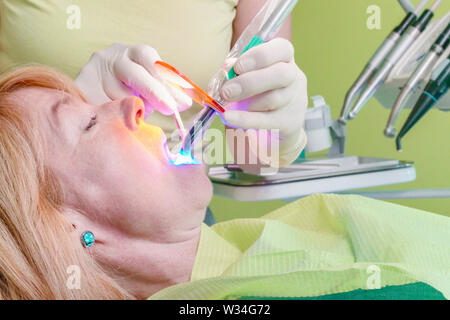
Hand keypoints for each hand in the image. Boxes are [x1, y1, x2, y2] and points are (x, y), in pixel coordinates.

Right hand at [75, 43, 191, 116]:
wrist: (94, 90)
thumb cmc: (131, 90)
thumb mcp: (151, 85)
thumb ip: (167, 92)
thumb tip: (185, 102)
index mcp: (134, 53)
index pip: (153, 63)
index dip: (168, 83)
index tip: (182, 103)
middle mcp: (111, 56)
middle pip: (135, 74)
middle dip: (155, 94)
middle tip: (170, 110)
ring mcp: (93, 70)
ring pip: (119, 95)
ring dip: (134, 110)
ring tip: (136, 116)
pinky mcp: (80, 87)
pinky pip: (102, 105)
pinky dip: (115, 116)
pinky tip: (121, 121)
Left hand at [220, 38, 307, 165]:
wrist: (274, 123)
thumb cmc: (258, 91)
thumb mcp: (249, 76)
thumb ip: (239, 69)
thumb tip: (227, 66)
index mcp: (285, 59)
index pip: (282, 49)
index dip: (259, 56)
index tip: (237, 67)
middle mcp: (295, 77)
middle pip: (281, 74)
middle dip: (250, 82)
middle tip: (226, 92)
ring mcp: (295, 100)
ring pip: (274, 99)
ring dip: (247, 102)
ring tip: (228, 105)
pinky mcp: (290, 121)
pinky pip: (266, 120)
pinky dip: (245, 119)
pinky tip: (229, 117)